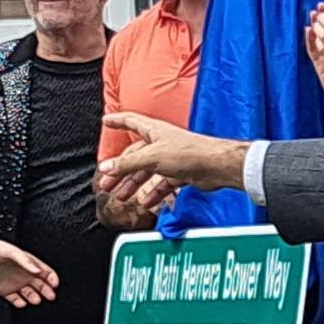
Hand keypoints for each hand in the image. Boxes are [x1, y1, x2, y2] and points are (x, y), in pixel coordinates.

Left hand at [0, 237, 57, 308]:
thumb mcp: (11, 251)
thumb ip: (24, 260)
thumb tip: (37, 270)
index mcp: (27, 263)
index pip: (45, 272)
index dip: (51, 278)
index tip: (54, 284)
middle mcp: (23, 274)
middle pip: (41, 285)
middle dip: (47, 291)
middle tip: (51, 296)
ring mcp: (15, 283)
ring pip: (29, 294)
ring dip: (34, 298)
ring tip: (37, 300)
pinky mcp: (5, 290)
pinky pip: (15, 299)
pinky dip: (19, 303)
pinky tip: (22, 303)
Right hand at [97, 113, 248, 195]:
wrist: (217, 166)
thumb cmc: (189, 153)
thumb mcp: (150, 158)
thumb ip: (126, 164)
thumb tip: (106, 168)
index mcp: (153, 131)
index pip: (130, 121)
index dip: (117, 121)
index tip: (106, 121)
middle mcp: (161, 142)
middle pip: (134, 155)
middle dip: (119, 170)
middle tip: (106, 183)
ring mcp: (171, 158)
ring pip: (146, 171)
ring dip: (133, 184)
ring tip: (122, 196)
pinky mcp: (181, 172)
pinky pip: (162, 183)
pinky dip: (153, 193)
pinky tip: (146, 202)